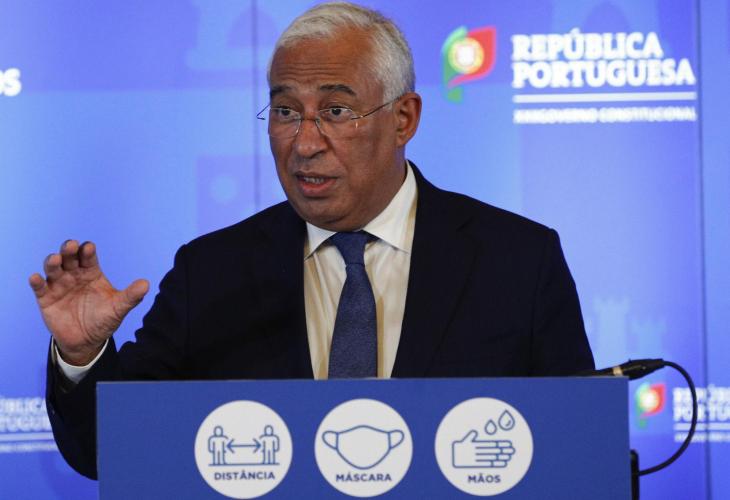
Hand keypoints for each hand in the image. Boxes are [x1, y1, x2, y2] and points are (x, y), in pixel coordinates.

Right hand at [29, 240, 148, 364]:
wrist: (87, 341)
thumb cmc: (103, 319)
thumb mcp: (118, 308)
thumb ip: (131, 296)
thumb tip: (146, 284)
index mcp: (92, 272)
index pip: (89, 257)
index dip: (87, 251)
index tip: (89, 247)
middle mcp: (74, 275)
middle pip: (69, 257)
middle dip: (68, 250)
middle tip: (70, 245)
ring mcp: (58, 285)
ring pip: (53, 269)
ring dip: (52, 262)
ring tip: (54, 259)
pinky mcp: (46, 299)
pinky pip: (39, 288)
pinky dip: (36, 282)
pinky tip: (35, 278)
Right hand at [451, 430, 514, 467]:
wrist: (448, 459)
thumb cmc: (456, 449)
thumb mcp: (461, 440)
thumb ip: (470, 436)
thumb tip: (475, 432)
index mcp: (473, 444)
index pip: (489, 443)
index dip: (499, 443)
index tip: (508, 443)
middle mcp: (475, 451)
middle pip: (492, 450)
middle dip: (503, 449)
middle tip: (512, 448)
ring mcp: (475, 458)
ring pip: (491, 457)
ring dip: (501, 456)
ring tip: (510, 455)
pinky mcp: (475, 465)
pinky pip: (487, 464)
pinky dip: (497, 463)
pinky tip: (504, 462)